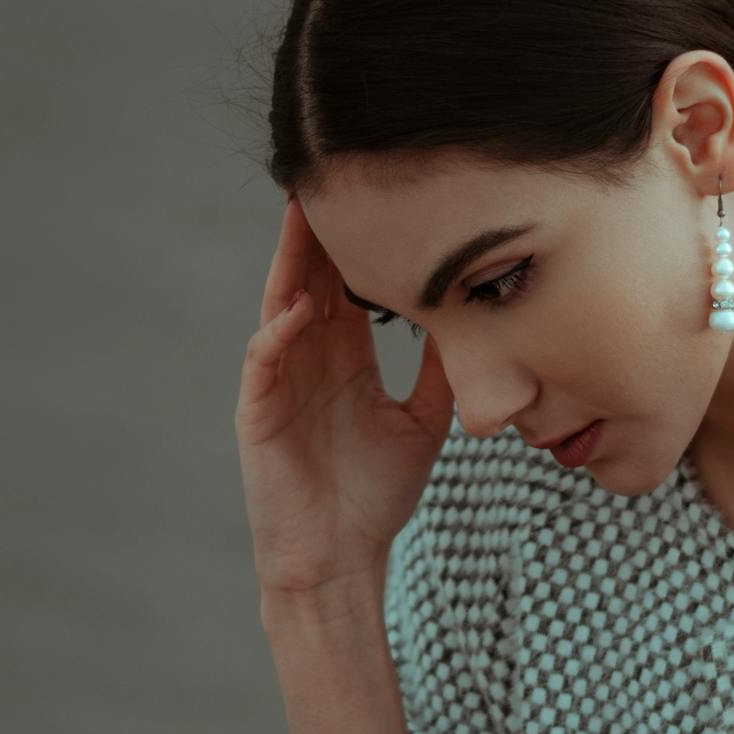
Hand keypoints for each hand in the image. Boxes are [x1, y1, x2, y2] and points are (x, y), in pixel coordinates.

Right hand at [236, 193, 457, 597]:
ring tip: (302, 214)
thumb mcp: (424, 422)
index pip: (346, 283)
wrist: (341, 561)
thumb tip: (475, 319)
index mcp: (344, 357)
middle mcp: (309, 360)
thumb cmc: (375, 496)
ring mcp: (280, 383)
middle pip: (310, 277)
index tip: (379, 191)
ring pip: (281, 306)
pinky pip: (263, 362)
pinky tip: (298, 308)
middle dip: (318, 229)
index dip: (357, 240)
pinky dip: (277, 333)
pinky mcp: (259, 414)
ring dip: (289, 262)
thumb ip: (440, 371)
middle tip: (331, 172)